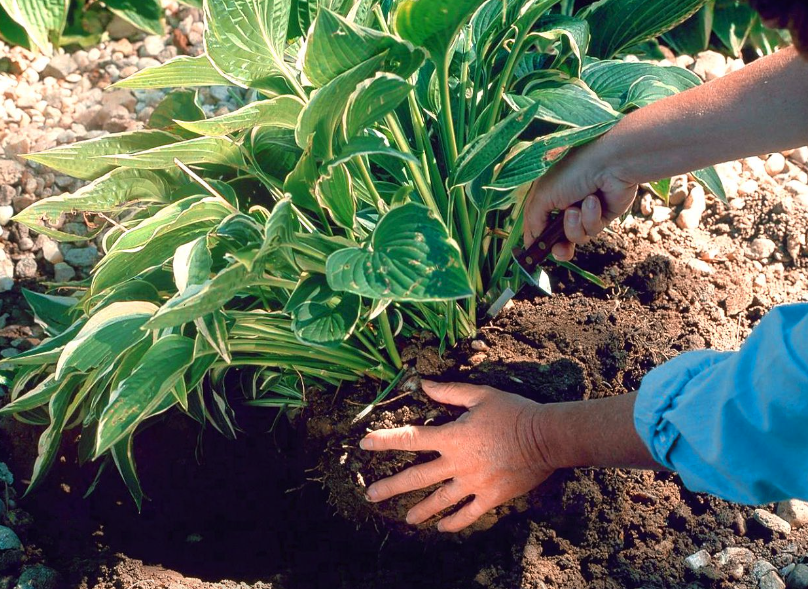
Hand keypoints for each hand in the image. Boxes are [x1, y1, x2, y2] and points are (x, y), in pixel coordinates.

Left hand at [359, 381, 553, 532]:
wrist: (546, 437)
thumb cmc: (514, 412)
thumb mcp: (480, 395)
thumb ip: (449, 391)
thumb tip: (423, 384)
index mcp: (452, 437)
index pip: (410, 438)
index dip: (385, 440)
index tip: (364, 443)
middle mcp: (457, 463)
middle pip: (416, 477)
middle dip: (390, 487)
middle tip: (370, 495)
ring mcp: (473, 484)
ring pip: (439, 501)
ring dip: (420, 511)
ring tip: (406, 519)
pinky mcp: (491, 497)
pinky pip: (468, 514)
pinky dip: (454, 523)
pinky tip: (442, 527)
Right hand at [523, 141, 636, 260]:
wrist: (610, 163)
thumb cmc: (572, 172)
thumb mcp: (542, 195)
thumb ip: (533, 221)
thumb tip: (531, 243)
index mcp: (546, 198)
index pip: (536, 226)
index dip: (535, 242)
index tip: (533, 255)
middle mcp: (563, 206)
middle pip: (557, 239)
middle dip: (558, 246)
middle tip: (560, 250)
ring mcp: (583, 212)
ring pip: (575, 237)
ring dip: (575, 225)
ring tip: (577, 208)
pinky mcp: (602, 216)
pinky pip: (592, 229)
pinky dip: (591, 217)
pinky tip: (594, 200)